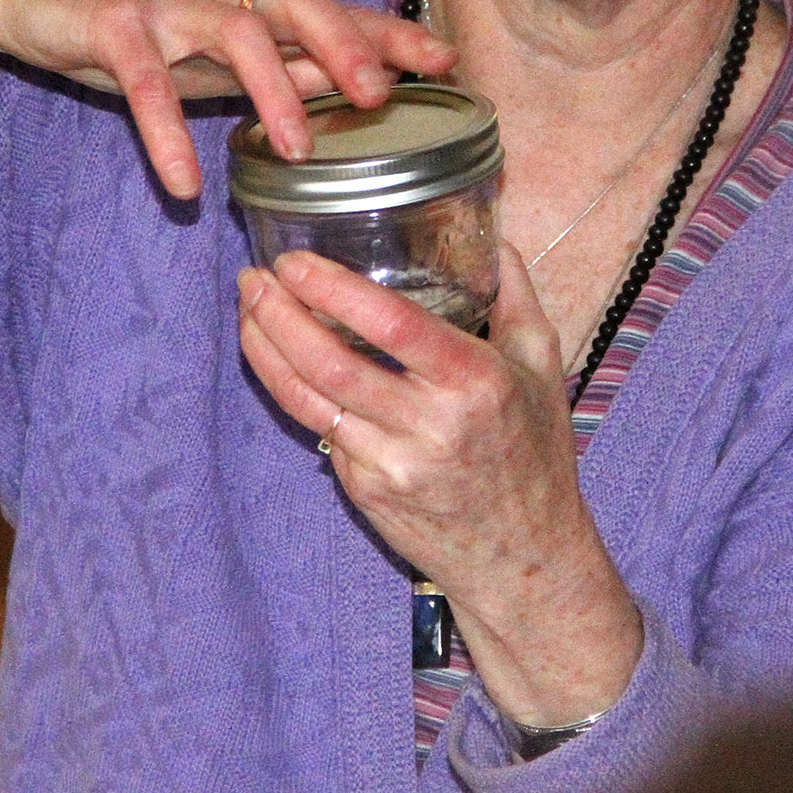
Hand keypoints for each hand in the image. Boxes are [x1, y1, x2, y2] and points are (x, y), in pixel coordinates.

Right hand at [0, 0, 455, 197]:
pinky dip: (165, 133)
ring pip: (235, 35)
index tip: (447, 64)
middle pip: (299, 4)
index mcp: (246, 6)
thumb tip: (350, 100)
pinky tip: (182, 184)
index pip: (333, 11)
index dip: (389, 33)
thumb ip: (273, 68)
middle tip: (384, 97)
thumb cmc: (130, 29)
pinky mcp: (109, 29)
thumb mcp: (209, 50)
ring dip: (273, 90)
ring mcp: (164, 9)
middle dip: (348, 44)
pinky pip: (145, 83)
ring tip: (299, 150)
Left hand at [235, 243, 644, 728]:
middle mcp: (430, 426)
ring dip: (266, 350)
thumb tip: (490, 233)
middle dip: (279, 315)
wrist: (525, 559)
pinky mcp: (366, 492)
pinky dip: (291, 389)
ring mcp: (391, 465)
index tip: (296, 260)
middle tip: (253, 277)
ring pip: (308, 400)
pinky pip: (321, 431)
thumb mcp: (543, 366)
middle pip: (330, 365)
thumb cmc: (536, 455)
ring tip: (249, 308)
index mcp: (475, 382)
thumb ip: (516, 294)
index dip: (333, 289)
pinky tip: (276, 356)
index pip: (390, 325)